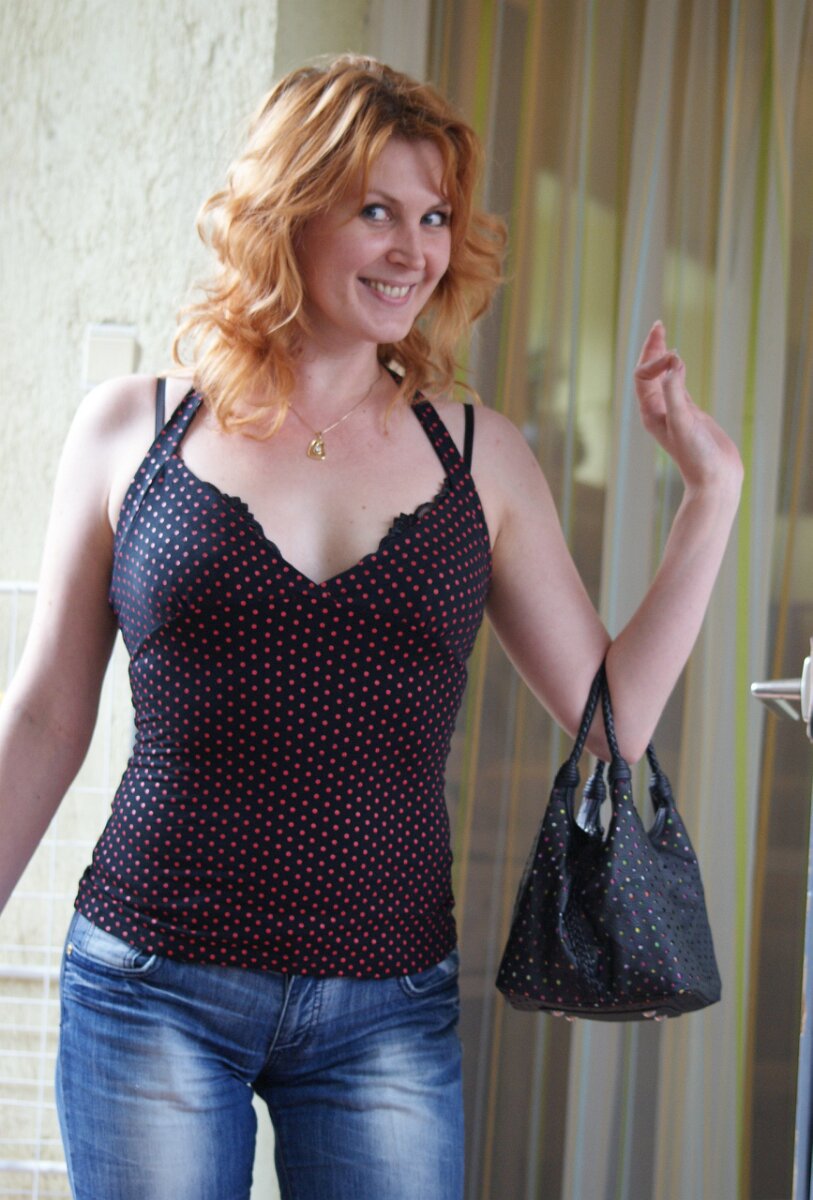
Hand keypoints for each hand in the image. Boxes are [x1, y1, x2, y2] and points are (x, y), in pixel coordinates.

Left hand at [634, 321, 742, 492]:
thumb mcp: (684, 422)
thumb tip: (673, 362)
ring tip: (662, 334)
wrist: (715, 478)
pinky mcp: (690, 413)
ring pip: (662, 377)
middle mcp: (658, 411)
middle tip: (658, 324)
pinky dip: (676, 371)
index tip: (675, 357)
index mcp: (649, 413)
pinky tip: (678, 362)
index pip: (642, 376)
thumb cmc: (697, 455)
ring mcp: (673, 411)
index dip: (653, 360)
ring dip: (661, 356)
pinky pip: (677, 386)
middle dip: (651, 348)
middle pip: (647, 373)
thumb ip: (676, 392)